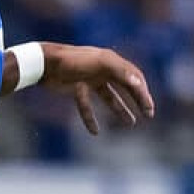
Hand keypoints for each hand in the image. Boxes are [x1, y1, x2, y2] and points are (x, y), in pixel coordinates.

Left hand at [41, 43, 155, 133]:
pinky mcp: (76, 89)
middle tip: (148, 115)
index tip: (149, 109)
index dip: (143, 92)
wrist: (45, 63)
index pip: (134, 77)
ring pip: (110, 97)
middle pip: (125, 87)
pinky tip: (95, 132)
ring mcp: (90, 80)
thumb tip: (138, 83)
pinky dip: (91, 119)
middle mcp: (103, 70)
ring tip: (131, 123)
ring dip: (120, 110)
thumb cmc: (72, 61)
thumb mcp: (99, 63)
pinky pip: (87, 106)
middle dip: (137, 101)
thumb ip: (120, 71)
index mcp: (111, 62)